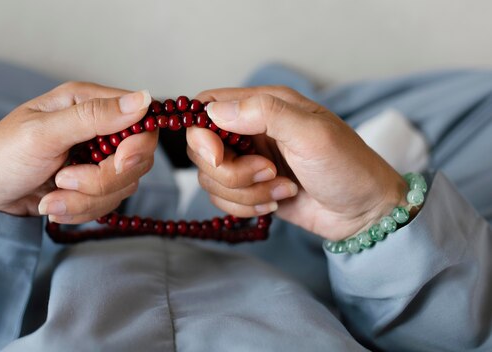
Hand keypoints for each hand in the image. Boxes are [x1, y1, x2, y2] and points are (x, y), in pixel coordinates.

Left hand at [0, 82, 156, 223]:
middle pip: (136, 158)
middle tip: (65, 180)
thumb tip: (143, 100)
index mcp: (87, 103)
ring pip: (123, 186)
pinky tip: (52, 204)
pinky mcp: (91, 185)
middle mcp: (97, 128)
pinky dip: (79, 210)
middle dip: (103, 179)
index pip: (141, 119)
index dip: (137, 144)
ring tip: (51, 194)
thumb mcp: (44, 134)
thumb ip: (94, 117)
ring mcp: (95, 159)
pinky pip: (107, 204)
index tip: (119, 162)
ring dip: (85, 199)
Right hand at [186, 86, 406, 240]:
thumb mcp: (312, 133)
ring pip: (212, 178)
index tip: (220, 156)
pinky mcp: (250, 190)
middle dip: (230, 171)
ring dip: (245, 192)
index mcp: (263, 106)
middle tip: (268, 172)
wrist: (365, 213)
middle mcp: (250, 131)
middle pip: (202, 149)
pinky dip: (246, 207)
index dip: (202, 133)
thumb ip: (264, 113)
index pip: (207, 107)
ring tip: (283, 188)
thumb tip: (213, 111)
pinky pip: (223, 200)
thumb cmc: (348, 166)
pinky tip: (278, 201)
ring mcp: (248, 162)